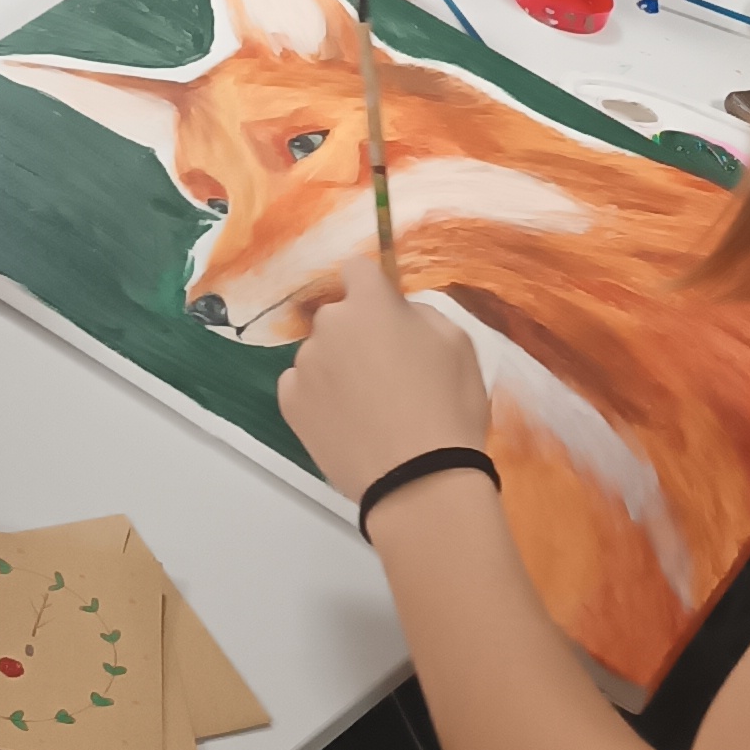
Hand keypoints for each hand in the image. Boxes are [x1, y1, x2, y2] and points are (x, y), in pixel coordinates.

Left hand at [276, 252, 490, 504]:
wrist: (419, 481)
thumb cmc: (449, 408)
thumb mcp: (459, 345)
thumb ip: (421, 316)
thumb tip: (399, 315)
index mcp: (370, 304)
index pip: (357, 268)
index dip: (372, 288)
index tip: (386, 313)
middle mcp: (329, 326)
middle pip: (338, 316)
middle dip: (357, 333)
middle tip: (387, 372)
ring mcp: (304, 366)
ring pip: (320, 353)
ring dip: (337, 367)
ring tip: (369, 408)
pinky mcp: (290, 404)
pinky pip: (301, 385)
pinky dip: (319, 396)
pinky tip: (347, 422)